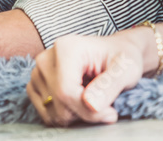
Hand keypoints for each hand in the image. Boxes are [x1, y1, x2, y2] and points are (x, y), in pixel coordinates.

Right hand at [27, 32, 147, 126]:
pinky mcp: (36, 83)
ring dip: (74, 114)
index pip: (66, 91)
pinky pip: (46, 112)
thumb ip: (109, 86)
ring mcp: (38, 71)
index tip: (111, 113)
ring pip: (51, 111)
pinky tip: (79, 102)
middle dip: (84, 113)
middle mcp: (46, 57)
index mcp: (66, 48)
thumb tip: (90, 104)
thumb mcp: (126, 70)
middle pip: (58, 103)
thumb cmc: (121, 60)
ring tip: (91, 99)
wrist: (115, 54)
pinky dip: (64, 114)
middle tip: (105, 105)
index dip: (88, 111)